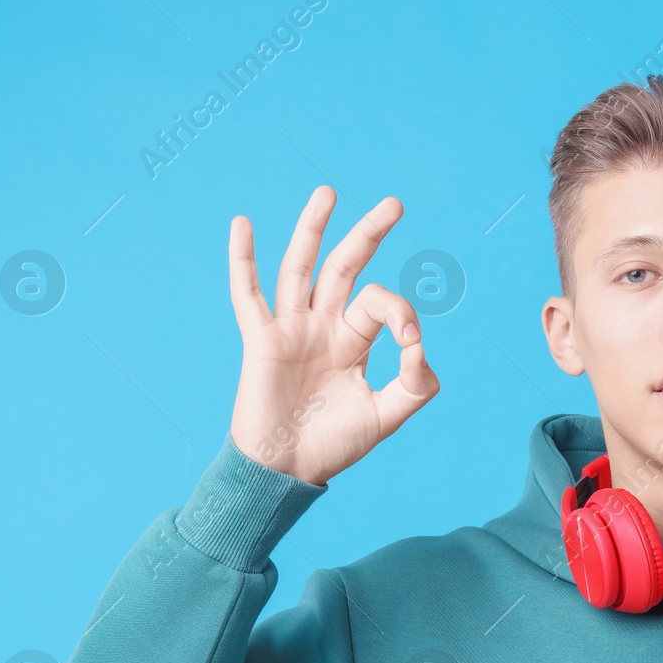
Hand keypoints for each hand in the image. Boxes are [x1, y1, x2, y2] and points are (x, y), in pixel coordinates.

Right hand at [226, 186, 438, 485]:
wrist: (287, 470)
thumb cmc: (334, 446)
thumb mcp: (386, 417)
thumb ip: (414, 386)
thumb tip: (420, 349)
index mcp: (354, 341)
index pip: (381, 304)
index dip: (402, 314)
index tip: (411, 346)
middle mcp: (324, 327)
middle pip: (346, 268)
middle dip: (369, 234)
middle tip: (394, 204)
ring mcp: (291, 329)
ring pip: (301, 268)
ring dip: (313, 229)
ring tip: (329, 192)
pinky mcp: (261, 340)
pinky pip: (247, 295)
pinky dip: (242, 259)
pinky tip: (242, 223)